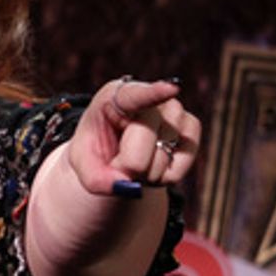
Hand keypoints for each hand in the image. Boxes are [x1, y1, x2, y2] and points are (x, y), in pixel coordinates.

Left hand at [67, 77, 199, 195]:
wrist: (119, 149)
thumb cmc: (98, 147)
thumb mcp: (83, 162)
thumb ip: (95, 178)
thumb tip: (126, 185)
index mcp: (118, 97)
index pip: (137, 96)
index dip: (154, 94)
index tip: (171, 89)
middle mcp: (152, 99)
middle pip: (139, 152)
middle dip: (125, 168)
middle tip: (117, 160)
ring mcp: (176, 112)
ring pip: (159, 163)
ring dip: (143, 174)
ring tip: (136, 158)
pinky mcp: (192, 129)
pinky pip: (176, 172)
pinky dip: (161, 179)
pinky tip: (153, 164)